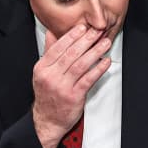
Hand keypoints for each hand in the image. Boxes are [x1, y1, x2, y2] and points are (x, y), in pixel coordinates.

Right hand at [31, 25, 111, 147]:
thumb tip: (52, 32)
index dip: (72, 36)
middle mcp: (50, 76)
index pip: (58, 47)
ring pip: (81, 64)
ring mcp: (62, 87)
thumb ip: (49, 52)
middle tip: (97, 31)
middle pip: (71, 54)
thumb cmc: (47, 95)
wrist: (47, 120)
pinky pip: (88, 79)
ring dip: (95, 52)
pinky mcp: (74, 96)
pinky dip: (98, 69)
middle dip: (86, 40)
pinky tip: (105, 61)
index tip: (83, 27)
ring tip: (105, 43)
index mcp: (42, 68)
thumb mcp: (43, 72)